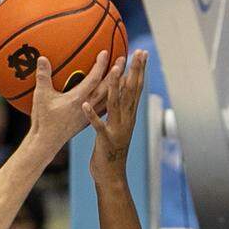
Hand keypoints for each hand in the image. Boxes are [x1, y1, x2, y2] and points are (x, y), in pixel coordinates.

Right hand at [27, 51, 117, 152]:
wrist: (47, 143)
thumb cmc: (43, 120)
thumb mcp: (41, 96)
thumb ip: (42, 76)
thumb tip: (42, 58)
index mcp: (78, 99)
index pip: (94, 79)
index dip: (100, 65)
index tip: (106, 52)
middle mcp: (87, 106)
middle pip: (107, 88)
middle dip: (116, 73)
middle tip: (124, 59)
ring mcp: (89, 114)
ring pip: (108, 98)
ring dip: (117, 86)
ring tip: (125, 75)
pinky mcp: (87, 120)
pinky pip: (103, 107)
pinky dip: (110, 98)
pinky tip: (114, 95)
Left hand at [84, 50, 147, 180]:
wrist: (111, 176)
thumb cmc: (109, 151)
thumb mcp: (114, 128)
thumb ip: (114, 112)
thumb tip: (111, 96)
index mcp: (129, 116)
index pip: (136, 89)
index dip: (140, 71)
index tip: (143, 53)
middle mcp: (126, 120)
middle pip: (132, 92)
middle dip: (136, 71)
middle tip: (139, 53)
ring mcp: (117, 130)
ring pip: (117, 104)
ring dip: (116, 86)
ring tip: (115, 69)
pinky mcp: (105, 140)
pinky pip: (98, 126)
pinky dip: (92, 115)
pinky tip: (85, 105)